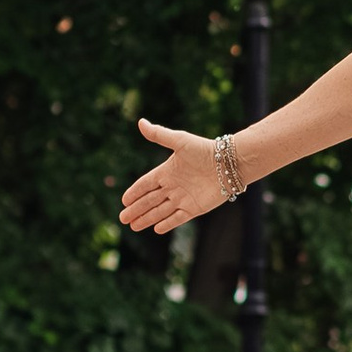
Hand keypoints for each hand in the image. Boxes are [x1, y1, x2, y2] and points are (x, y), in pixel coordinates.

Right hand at [121, 120, 227, 235]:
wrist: (229, 164)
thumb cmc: (205, 150)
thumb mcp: (180, 141)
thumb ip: (159, 134)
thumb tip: (140, 122)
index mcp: (167, 171)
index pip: (145, 184)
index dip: (134, 192)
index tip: (124, 201)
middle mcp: (173, 186)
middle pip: (149, 201)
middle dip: (136, 210)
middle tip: (122, 219)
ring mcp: (183, 198)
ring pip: (160, 211)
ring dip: (147, 218)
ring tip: (133, 226)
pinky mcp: (194, 208)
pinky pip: (177, 218)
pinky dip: (167, 223)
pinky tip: (156, 229)